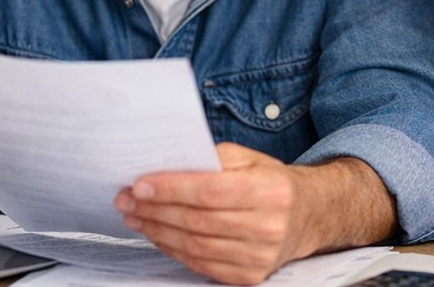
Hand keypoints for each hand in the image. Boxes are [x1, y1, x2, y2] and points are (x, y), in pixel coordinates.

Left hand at [114, 143, 313, 284]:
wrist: (306, 216)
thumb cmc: (272, 183)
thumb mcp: (252, 159)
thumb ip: (215, 158)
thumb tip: (170, 164)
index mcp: (270, 191)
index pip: (210, 191)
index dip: (171, 189)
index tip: (140, 185)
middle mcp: (267, 226)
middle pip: (197, 221)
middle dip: (155, 209)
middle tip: (127, 199)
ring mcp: (259, 256)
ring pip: (194, 246)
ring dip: (157, 230)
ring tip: (135, 216)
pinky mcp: (249, 276)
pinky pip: (200, 265)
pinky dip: (172, 250)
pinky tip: (158, 234)